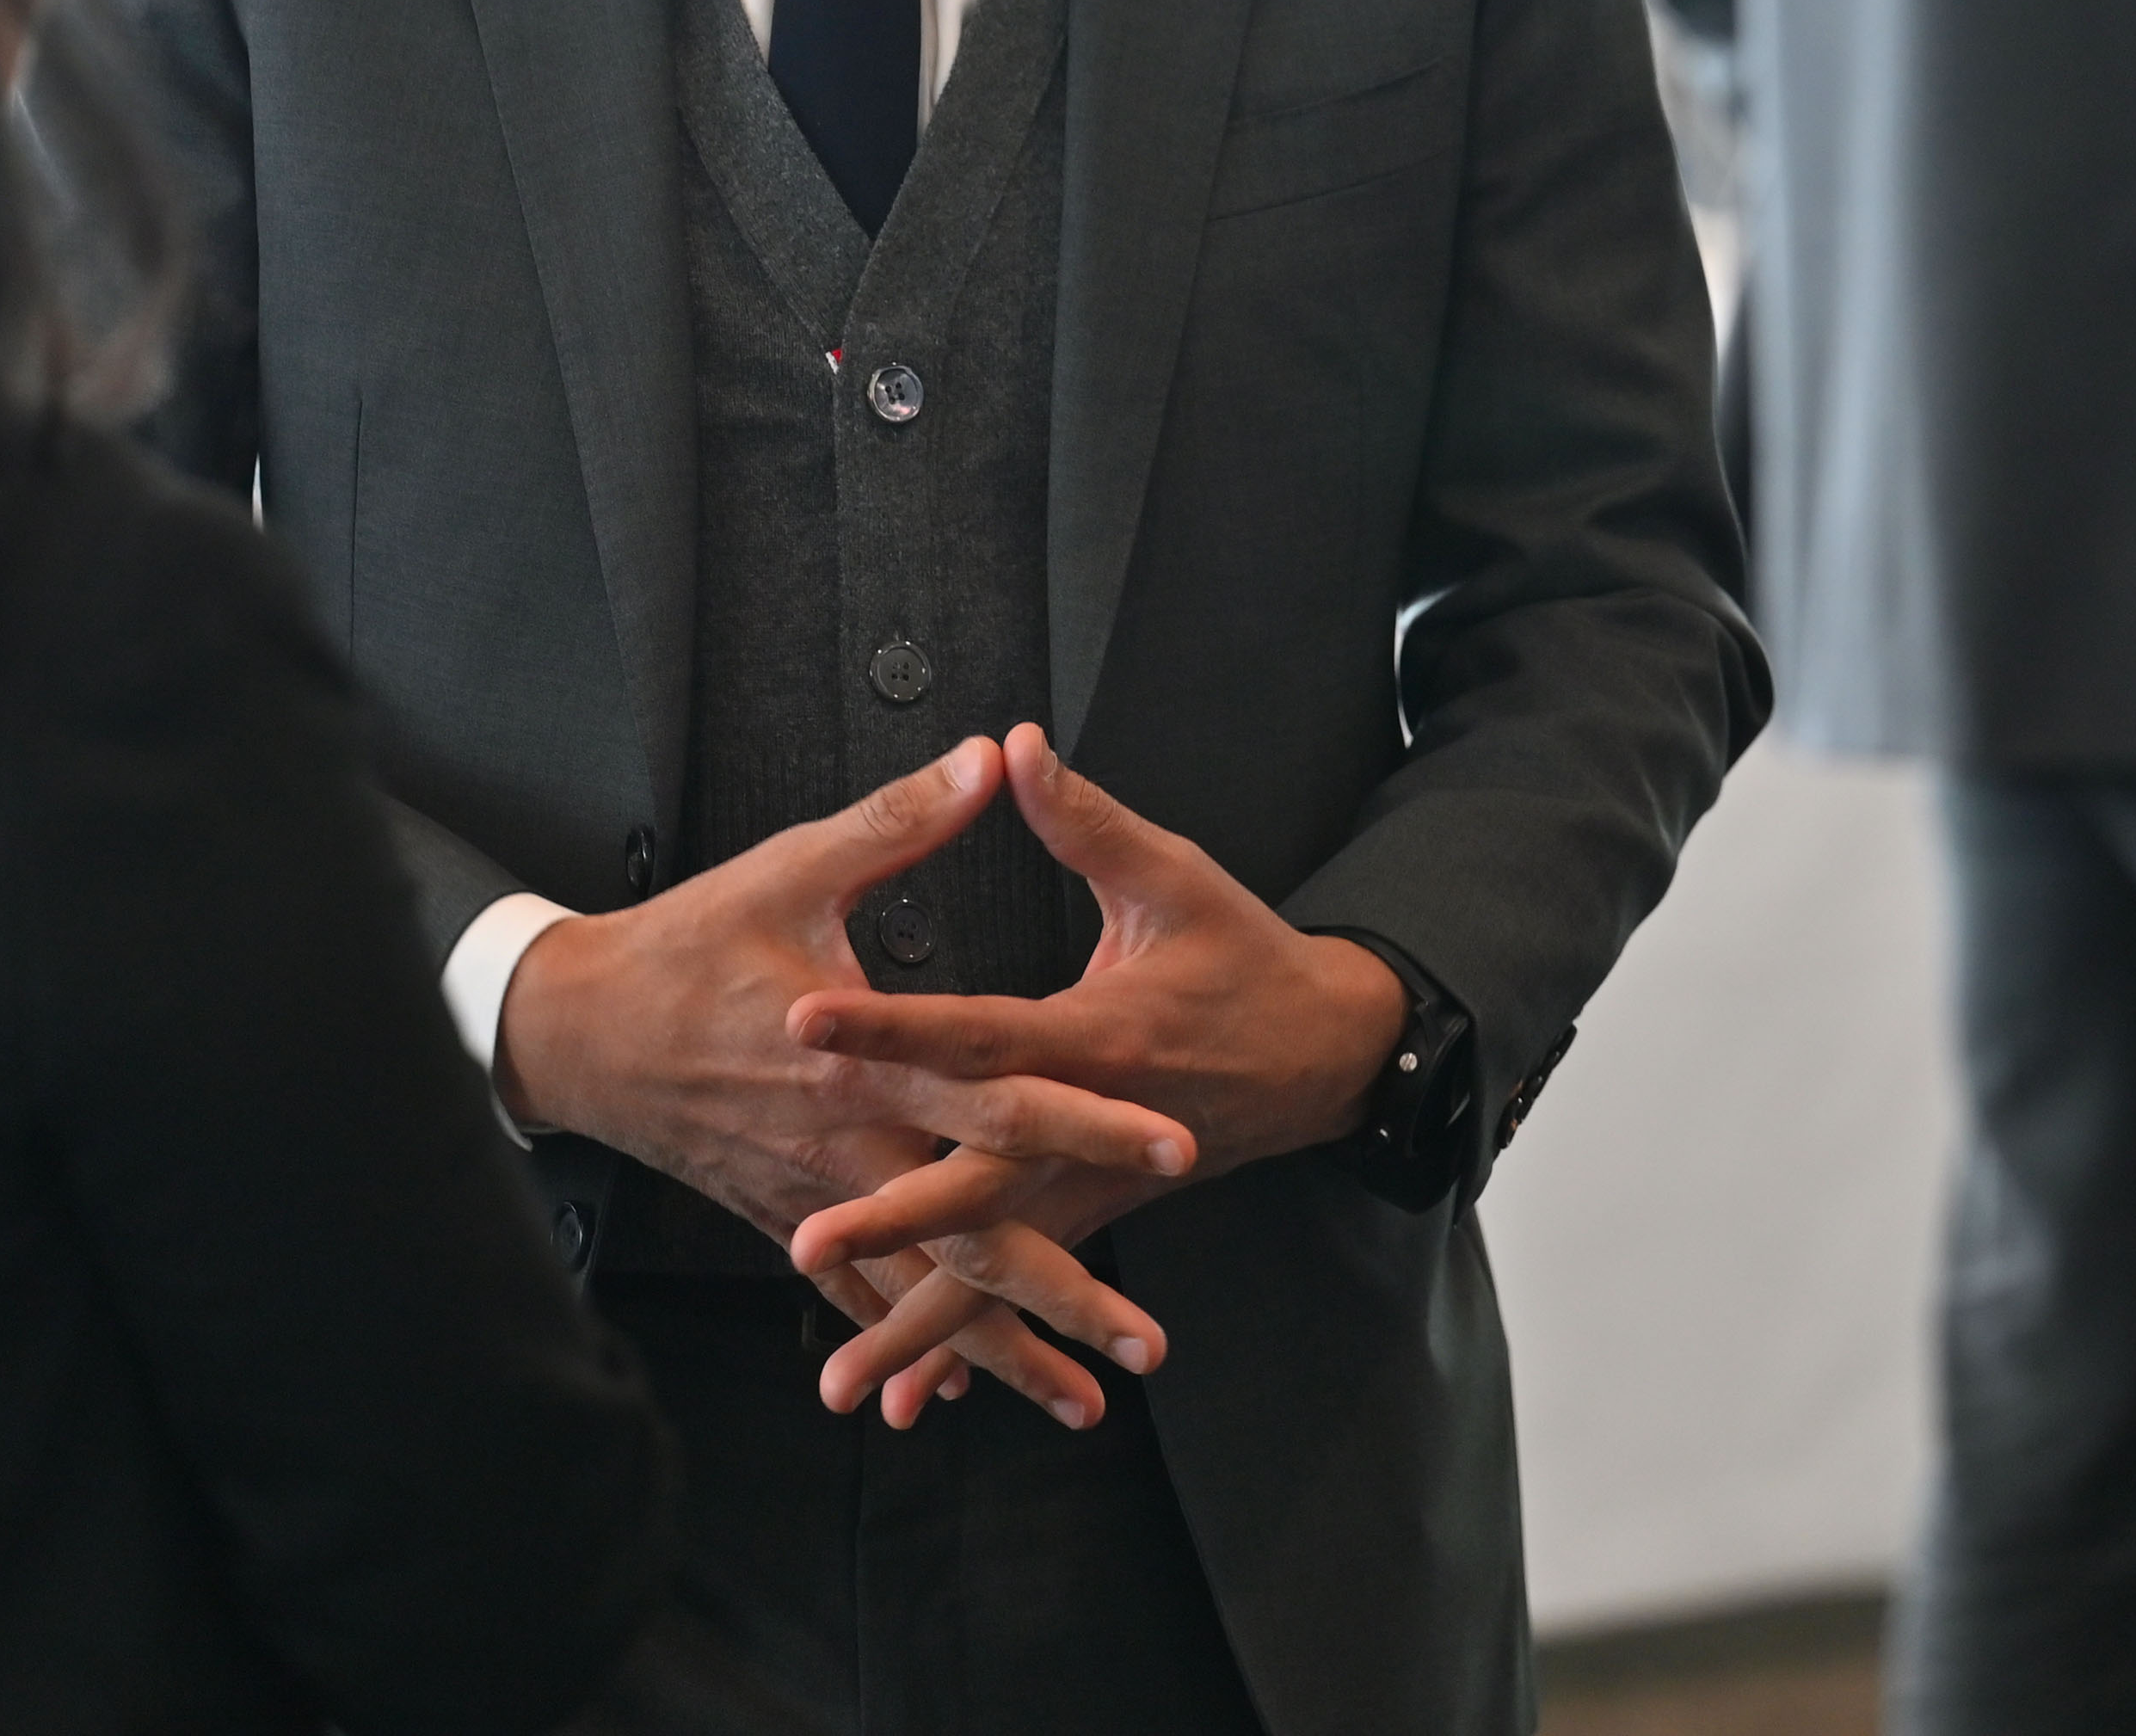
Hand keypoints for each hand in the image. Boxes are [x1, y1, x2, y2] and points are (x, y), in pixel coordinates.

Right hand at [493, 742, 1195, 1421]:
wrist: (576, 1032)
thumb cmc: (684, 946)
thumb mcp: (791, 866)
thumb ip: (900, 819)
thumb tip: (990, 756)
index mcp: (865, 1059)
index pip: (1001, 1096)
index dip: (1088, 1122)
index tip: (1171, 1147)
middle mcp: (850, 1145)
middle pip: (978, 1230)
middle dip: (1068, 1289)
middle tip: (1147, 1342)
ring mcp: (815, 1196)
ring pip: (924, 1284)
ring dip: (1005, 1347)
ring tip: (1087, 1401)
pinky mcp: (781, 1217)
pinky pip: (856, 1296)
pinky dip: (909, 1341)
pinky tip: (958, 1386)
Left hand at [777, 726, 1411, 1406]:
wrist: (1330, 1055)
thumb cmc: (1247, 956)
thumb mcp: (1175, 876)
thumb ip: (1085, 820)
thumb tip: (1013, 745)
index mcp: (1101, 1035)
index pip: (977, 1032)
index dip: (892, 1028)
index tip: (806, 1025)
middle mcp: (1093, 1131)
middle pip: (979, 1181)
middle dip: (893, 1219)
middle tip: (806, 1241)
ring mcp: (1097, 1188)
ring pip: (1000, 1266)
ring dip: (923, 1322)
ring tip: (846, 1383)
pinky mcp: (1098, 1217)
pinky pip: (1028, 1288)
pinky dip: (976, 1342)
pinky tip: (917, 1391)